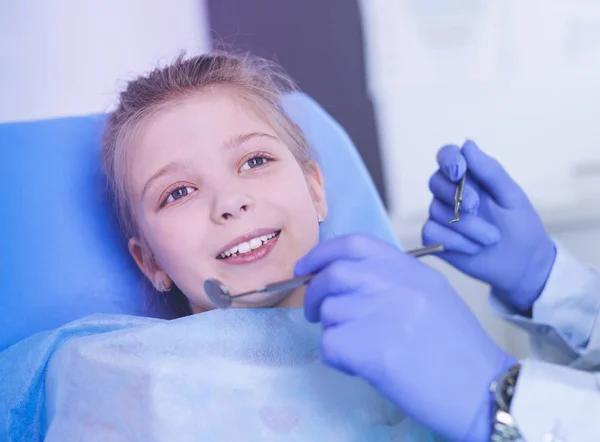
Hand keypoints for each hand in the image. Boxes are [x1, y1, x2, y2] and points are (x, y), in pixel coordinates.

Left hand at [295, 234, 514, 441]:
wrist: (484, 389)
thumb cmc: (458, 347)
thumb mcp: (431, 295)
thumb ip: (391, 280)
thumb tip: (341, 278)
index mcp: (410, 269)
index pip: (354, 244)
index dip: (321, 253)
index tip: (304, 267)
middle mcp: (394, 284)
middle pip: (333, 275)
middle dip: (314, 294)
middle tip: (317, 313)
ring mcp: (383, 314)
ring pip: (330, 313)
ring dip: (333, 331)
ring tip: (356, 347)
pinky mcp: (373, 350)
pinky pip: (331, 346)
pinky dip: (336, 357)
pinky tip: (359, 365)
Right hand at [422, 140, 555, 311]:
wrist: (522, 265)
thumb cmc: (520, 227)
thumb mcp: (512, 196)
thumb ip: (490, 171)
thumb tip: (468, 145)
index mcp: (470, 177)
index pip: (447, 156)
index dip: (448, 160)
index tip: (460, 172)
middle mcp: (450, 194)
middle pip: (435, 182)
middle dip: (457, 196)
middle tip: (479, 208)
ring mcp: (441, 216)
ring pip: (437, 211)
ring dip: (467, 226)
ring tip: (490, 238)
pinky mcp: (436, 238)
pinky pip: (431, 232)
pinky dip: (454, 241)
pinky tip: (473, 248)